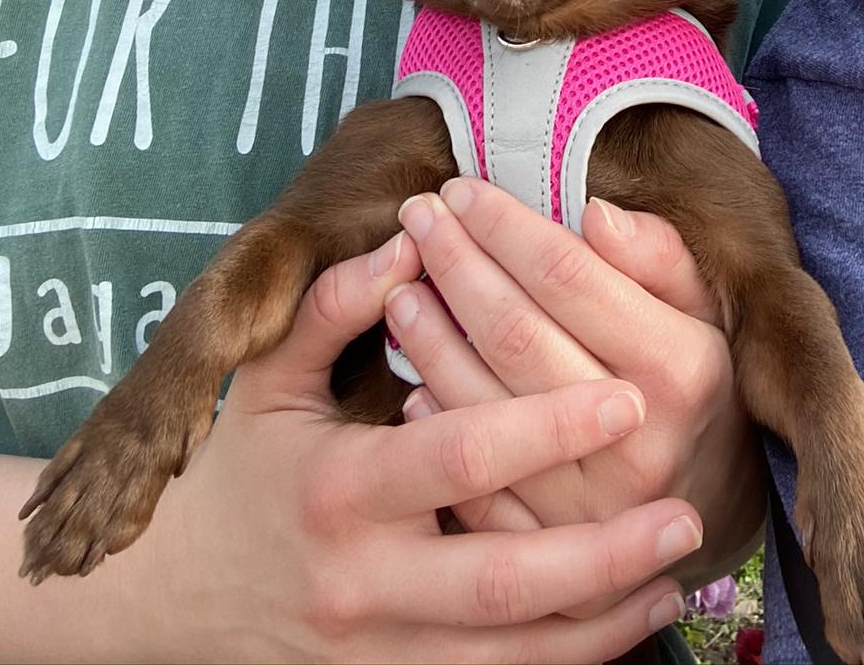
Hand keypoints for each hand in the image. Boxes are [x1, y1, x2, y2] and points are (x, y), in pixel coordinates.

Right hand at [100, 231, 695, 662]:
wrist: (177, 593)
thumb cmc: (242, 463)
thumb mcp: (271, 375)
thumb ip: (337, 303)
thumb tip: (409, 240)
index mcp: (340, 489)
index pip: (460, 458)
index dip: (545, 427)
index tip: (627, 396)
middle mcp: (363, 582)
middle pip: (500, 582)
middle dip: (600, 553)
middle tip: (685, 511)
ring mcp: (380, 652)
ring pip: (510, 655)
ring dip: (602, 620)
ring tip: (677, 577)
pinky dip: (567, 661)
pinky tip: (628, 622)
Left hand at [387, 180, 764, 579]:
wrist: (713, 506)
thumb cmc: (693, 383)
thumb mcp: (703, 311)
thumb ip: (659, 256)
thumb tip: (595, 214)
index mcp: (678, 367)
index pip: (570, 278)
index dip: (507, 228)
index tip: (461, 190)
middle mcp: (633, 437)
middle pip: (516, 334)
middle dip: (457, 263)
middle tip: (417, 215)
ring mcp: (586, 504)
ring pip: (482, 406)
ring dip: (430, 340)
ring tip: (401, 286)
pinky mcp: (548, 550)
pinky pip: (472, 487)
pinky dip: (437, 428)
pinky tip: (410, 384)